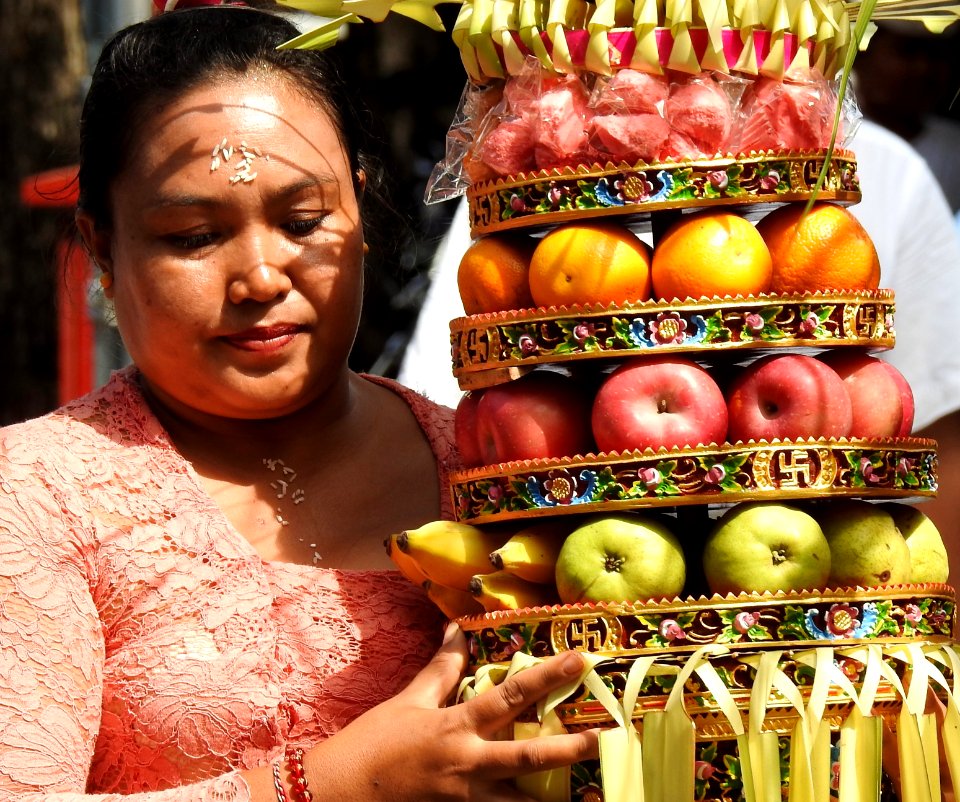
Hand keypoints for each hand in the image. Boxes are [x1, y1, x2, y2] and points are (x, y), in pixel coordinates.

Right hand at [303, 623, 598, 800]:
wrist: (340, 794)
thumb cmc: (374, 742)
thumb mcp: (409, 701)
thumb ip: (441, 667)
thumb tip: (457, 627)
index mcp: (455, 726)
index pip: (510, 695)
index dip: (548, 676)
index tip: (580, 660)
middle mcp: (466, 764)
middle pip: (528, 758)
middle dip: (571, 750)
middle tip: (608, 740)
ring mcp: (464, 800)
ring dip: (555, 798)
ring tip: (592, 796)